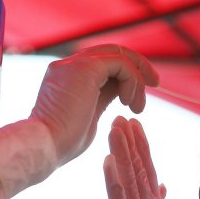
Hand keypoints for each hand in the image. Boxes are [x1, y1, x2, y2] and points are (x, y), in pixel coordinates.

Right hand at [30, 45, 158, 164]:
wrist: (44, 146)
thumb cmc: (63, 142)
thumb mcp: (89, 114)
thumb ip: (103, 97)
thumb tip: (122, 91)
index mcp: (67, 76)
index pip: (103, 62)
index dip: (126, 72)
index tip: (140, 93)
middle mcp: (68, 65)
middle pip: (112, 52)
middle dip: (137, 66)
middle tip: (155, 84)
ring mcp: (74, 63)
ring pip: (118, 55)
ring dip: (136, 79)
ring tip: (137, 107)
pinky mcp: (85, 68)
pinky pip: (120, 63)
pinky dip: (132, 80)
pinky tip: (129, 102)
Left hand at [104, 116, 165, 198]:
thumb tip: (161, 187)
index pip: (148, 172)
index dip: (142, 146)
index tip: (133, 123)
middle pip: (141, 171)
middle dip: (132, 142)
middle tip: (122, 117)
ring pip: (131, 181)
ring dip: (123, 153)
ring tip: (114, 130)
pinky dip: (114, 180)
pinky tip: (107, 161)